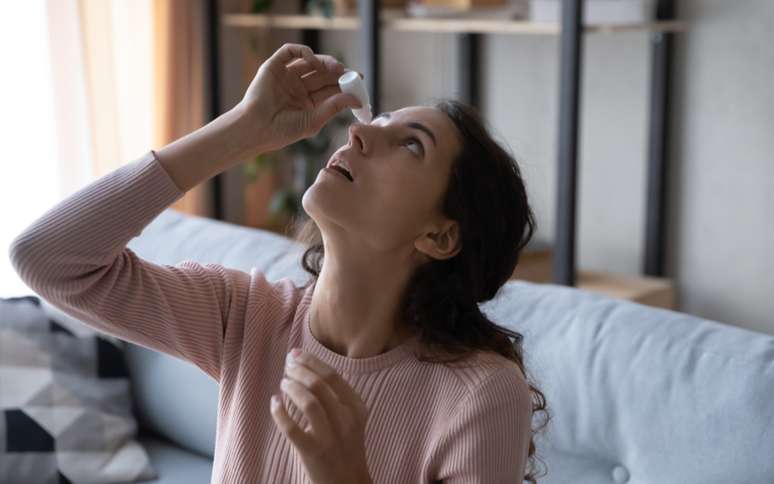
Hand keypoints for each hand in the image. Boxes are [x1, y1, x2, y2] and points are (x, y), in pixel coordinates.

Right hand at [238, 43, 362, 154]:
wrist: (256, 129)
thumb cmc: (282, 131)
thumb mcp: (314, 120)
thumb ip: (334, 107)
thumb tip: (357, 99)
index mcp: (307, 102)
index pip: (330, 89)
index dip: (345, 84)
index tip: (359, 82)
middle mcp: (298, 87)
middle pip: (323, 74)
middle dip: (339, 72)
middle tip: (352, 73)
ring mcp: (286, 75)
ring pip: (310, 62)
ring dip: (326, 62)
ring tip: (337, 69)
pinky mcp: (274, 66)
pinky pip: (290, 52)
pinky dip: (304, 52)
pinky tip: (314, 62)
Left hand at [271, 348, 371, 483]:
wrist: (347, 482)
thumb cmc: (344, 445)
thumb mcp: (350, 418)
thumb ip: (335, 395)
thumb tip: (306, 367)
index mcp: (356, 407)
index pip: (333, 376)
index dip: (312, 361)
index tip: (297, 354)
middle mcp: (346, 420)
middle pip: (319, 384)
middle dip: (299, 370)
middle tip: (287, 366)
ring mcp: (330, 437)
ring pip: (308, 402)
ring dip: (292, 387)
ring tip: (283, 383)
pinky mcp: (312, 452)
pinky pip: (291, 427)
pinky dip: (279, 411)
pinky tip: (275, 402)